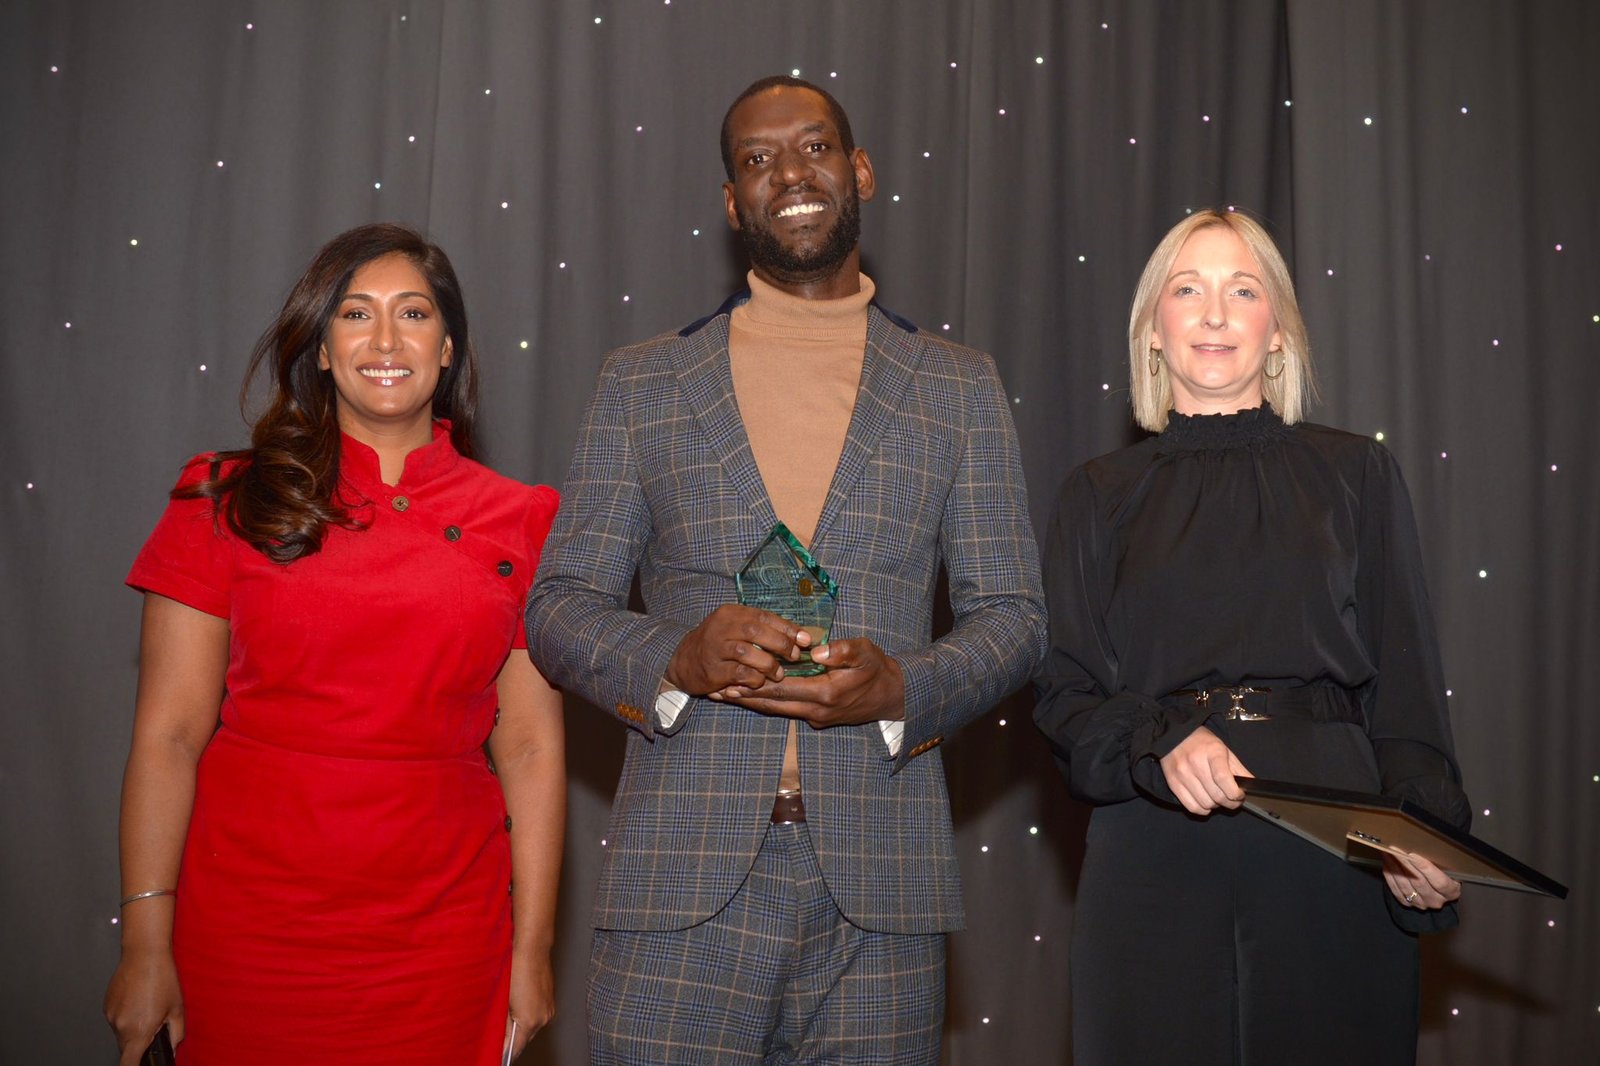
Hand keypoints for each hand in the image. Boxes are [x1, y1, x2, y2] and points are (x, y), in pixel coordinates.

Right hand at [104, 947, 183, 1065]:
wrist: (144, 953)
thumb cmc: (162, 977)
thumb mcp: (177, 1008)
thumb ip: (175, 1034)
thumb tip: (171, 1049)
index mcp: (138, 1030)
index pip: (129, 1063)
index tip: (141, 1065)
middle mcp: (120, 1026)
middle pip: (126, 1047)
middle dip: (139, 1043)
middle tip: (154, 1024)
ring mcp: (110, 1015)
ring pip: (121, 1032)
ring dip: (132, 1027)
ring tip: (147, 1006)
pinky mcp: (106, 1005)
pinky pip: (116, 1018)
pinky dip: (126, 1015)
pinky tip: (138, 999)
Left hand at [503, 948, 554, 1060]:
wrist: (532, 948)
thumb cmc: (515, 969)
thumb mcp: (503, 1001)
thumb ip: (502, 1025)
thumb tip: (500, 1039)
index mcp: (530, 1021)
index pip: (515, 1049)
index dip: (504, 1053)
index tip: (496, 1055)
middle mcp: (544, 1018)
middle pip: (524, 1039)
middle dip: (511, 1038)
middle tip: (497, 1032)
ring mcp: (549, 1009)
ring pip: (531, 1027)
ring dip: (520, 1025)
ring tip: (507, 1012)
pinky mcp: (551, 1001)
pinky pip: (538, 1015)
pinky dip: (527, 1014)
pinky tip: (518, 1002)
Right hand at [666, 605, 810, 696]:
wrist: (684, 662)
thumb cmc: (718, 644)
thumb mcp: (735, 628)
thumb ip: (761, 630)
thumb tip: (798, 637)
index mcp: (731, 613)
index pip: (763, 616)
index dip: (787, 627)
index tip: (805, 638)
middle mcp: (722, 627)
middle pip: (756, 631)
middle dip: (781, 644)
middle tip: (795, 656)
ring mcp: (715, 649)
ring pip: (748, 653)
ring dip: (769, 664)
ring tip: (778, 673)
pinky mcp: (713, 670)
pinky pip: (740, 674)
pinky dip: (754, 679)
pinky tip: (759, 682)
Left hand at [718, 638, 904, 727]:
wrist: (892, 696)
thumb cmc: (877, 669)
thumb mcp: (865, 652)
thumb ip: (842, 650)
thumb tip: (818, 650)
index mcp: (825, 693)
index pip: (782, 689)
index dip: (754, 685)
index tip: (729, 681)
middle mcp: (817, 710)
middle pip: (772, 705)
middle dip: (742, 698)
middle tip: (714, 692)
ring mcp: (816, 717)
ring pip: (777, 711)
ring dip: (751, 703)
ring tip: (724, 696)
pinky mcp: (817, 719)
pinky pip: (787, 710)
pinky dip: (768, 704)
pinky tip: (751, 696)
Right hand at [1159, 726, 1252, 815]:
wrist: (1174, 736)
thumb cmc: (1202, 743)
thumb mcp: (1224, 750)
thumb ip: (1239, 769)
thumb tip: (1252, 786)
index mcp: (1212, 752)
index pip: (1223, 779)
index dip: (1235, 793)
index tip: (1240, 795)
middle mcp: (1195, 763)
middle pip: (1217, 795)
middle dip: (1230, 802)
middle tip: (1232, 799)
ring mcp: (1182, 775)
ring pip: (1206, 804)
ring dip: (1216, 805)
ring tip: (1217, 797)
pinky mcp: (1173, 784)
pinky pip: (1192, 807)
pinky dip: (1203, 809)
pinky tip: (1206, 801)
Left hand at [1383, 850, 1462, 910]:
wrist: (1436, 887)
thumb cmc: (1443, 873)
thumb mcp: (1449, 868)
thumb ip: (1440, 862)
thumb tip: (1423, 846)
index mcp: (1451, 892)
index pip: (1439, 882)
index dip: (1425, 867)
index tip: (1413, 854)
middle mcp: (1436, 900)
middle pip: (1419, 882)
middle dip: (1405, 863)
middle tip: (1395, 849)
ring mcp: (1421, 903)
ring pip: (1405, 885)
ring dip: (1394, 867)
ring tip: (1388, 853)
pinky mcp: (1408, 903)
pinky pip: (1396, 889)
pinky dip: (1390, 875)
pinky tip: (1387, 863)